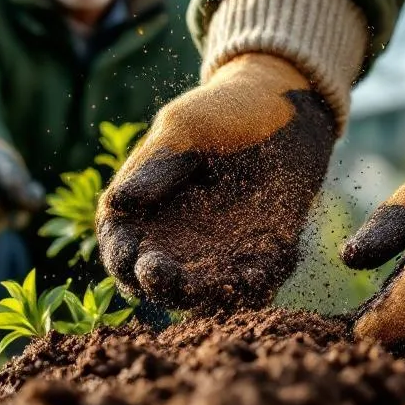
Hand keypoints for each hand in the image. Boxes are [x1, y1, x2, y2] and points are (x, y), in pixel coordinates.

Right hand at [96, 53, 338, 309]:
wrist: (288, 108)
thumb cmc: (225, 110)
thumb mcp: (187, 128)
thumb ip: (155, 166)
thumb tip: (117, 203)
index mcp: (142, 211)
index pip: (120, 249)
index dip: (122, 260)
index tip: (135, 258)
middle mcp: (174, 240)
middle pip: (158, 282)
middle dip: (162, 286)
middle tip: (168, 277)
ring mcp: (217, 254)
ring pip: (203, 293)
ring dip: (207, 295)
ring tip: (217, 283)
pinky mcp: (258, 257)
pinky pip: (251, 287)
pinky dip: (252, 289)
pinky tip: (258, 275)